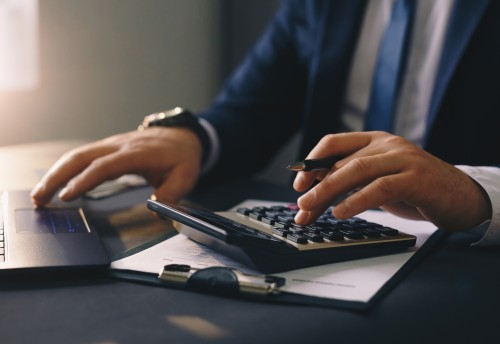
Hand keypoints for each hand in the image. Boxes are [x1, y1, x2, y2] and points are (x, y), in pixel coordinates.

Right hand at [31, 127, 201, 205]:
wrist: (183, 136)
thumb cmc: (182, 157)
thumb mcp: (185, 177)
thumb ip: (171, 194)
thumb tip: (157, 211)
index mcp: (137, 154)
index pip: (105, 166)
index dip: (84, 181)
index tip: (68, 196)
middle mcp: (119, 146)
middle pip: (81, 157)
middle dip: (57, 176)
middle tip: (40, 198)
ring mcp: (112, 145)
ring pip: (77, 155)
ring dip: (56, 173)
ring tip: (40, 195)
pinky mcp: (108, 148)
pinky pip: (82, 157)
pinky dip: (65, 169)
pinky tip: (56, 183)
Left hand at [293, 131, 491, 230]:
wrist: (461, 196)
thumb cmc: (415, 189)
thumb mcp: (377, 181)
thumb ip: (351, 181)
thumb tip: (313, 193)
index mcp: (374, 141)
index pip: (333, 142)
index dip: (311, 161)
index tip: (297, 184)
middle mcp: (386, 144)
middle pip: (340, 161)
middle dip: (316, 186)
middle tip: (299, 205)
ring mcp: (403, 158)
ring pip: (356, 170)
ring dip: (328, 190)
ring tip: (310, 208)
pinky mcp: (416, 177)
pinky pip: (380, 187)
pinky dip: (357, 200)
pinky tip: (341, 212)